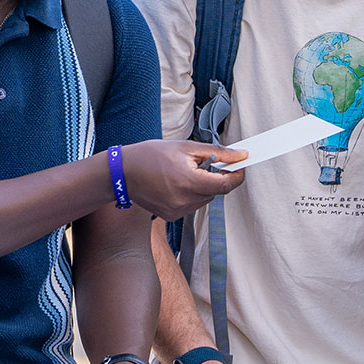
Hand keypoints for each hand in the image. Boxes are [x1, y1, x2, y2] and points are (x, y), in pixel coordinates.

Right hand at [115, 140, 244, 220]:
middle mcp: (184, 201)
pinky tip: (176, 183)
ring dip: (203, 186)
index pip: (226, 185)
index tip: (239, 166)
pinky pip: (192, 205)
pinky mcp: (171, 216)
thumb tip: (240, 155)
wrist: (122, 172)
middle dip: (216, 177)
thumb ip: (217, 152)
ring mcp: (177, 211)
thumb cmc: (150, 155)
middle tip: (204, 163)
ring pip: (204, 199)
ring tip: (185, 172)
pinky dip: (191, 194)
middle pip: (216, 192)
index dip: (237, 176)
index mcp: (189, 181)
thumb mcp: (185, 147)